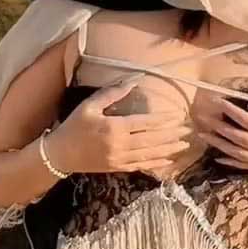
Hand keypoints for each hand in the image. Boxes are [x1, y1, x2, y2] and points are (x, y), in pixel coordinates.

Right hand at [46, 79, 189, 177]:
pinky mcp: (117, 168)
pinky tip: (168, 162)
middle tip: (187, 131)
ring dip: (168, 150)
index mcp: (113, 127)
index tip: (177, 117)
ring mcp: (119, 159)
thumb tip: (133, 80)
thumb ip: (112, 93)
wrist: (60, 154)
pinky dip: (156, 164)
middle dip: (171, 136)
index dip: (162, 121)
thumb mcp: (89, 106)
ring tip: (183, 145)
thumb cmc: (74, 126)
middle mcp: (119, 145)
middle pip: (151, 140)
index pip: (144, 123)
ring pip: (149, 155)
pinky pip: (141, 166)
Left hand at [194, 85, 247, 176]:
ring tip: (204, 135)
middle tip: (204, 118)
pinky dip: (230, 161)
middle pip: (238, 138)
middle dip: (219, 127)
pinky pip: (244, 166)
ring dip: (219, 144)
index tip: (220, 102)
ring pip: (237, 153)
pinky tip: (218, 156)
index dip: (232, 111)